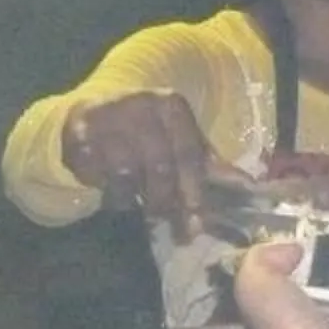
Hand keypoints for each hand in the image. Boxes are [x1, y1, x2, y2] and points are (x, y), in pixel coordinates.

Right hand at [61, 91, 224, 238]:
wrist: (94, 112)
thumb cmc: (147, 133)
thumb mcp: (178, 139)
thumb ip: (207, 163)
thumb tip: (248, 185)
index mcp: (171, 106)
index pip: (188, 155)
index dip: (193, 192)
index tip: (196, 222)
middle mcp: (140, 105)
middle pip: (159, 169)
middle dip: (164, 202)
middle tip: (167, 223)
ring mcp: (108, 117)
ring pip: (127, 177)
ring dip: (133, 199)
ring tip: (136, 203)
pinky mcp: (80, 133)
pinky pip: (98, 176)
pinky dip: (107, 190)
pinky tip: (110, 188)